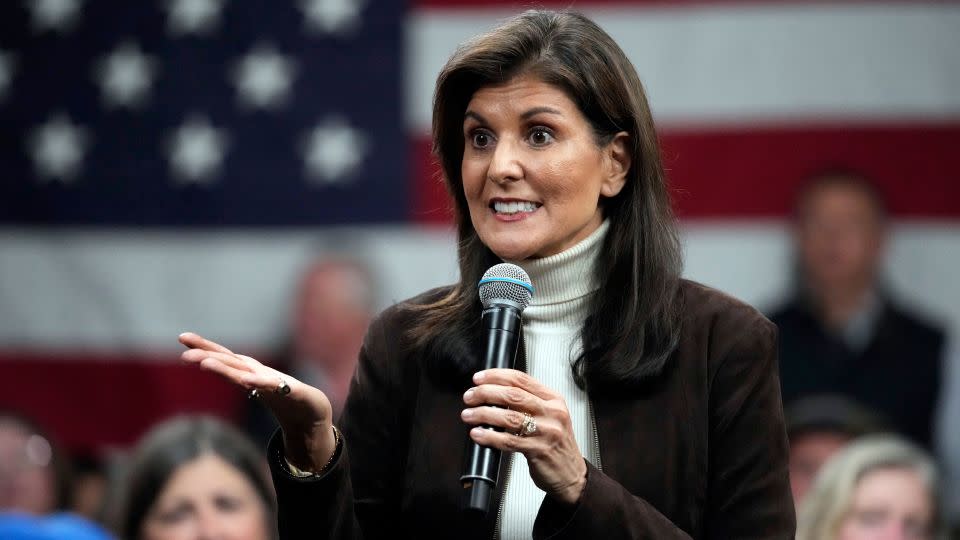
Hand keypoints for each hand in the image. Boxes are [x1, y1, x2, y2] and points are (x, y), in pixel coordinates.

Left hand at [178, 332, 335, 471]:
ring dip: (226, 369)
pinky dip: (261, 383)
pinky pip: (275, 388)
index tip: (182, 337)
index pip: (223, 356)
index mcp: (250, 371)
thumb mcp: (257, 387)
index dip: (204, 346)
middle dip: (209, 356)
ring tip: (206, 364)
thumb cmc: (284, 397)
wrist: (313, 411)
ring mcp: (276, 382)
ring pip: (247, 374)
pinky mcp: (292, 392)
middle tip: (185, 354)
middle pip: (230, 362)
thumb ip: (238, 377)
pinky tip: (248, 381)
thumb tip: (212, 365)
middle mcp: (259, 373)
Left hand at [460, 368, 586, 504]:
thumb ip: (528, 403)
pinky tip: (478, 434)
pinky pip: (509, 441)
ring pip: (509, 417)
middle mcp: (552, 412)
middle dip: (486, 393)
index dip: (496, 376)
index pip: (521, 379)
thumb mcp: (550, 416)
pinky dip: (490, 436)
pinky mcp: (539, 450)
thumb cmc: (556, 444)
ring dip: (484, 414)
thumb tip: (494, 392)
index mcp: (553, 399)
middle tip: (470, 396)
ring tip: (469, 414)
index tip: (479, 378)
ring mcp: (547, 431)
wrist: (572, 474)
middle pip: (513, 395)